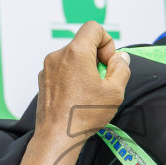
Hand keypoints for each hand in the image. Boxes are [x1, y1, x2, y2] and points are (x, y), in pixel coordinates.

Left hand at [34, 21, 128, 140]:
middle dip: (97, 57)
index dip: (107, 42)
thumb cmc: (83, 115)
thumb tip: (120, 58)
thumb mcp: (114, 92)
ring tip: (89, 92)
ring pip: (73, 57)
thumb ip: (122, 68)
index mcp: (75, 53)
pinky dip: (72, 77)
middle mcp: (58, 56)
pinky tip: (77, 97)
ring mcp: (48, 68)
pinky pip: (62, 70)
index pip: (93, 28)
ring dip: (84, 68)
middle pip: (83, 43)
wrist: (57, 136)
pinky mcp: (44, 80)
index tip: (108, 63)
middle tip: (102, 80)